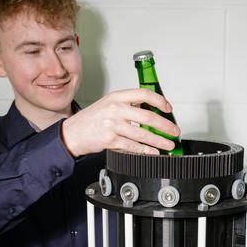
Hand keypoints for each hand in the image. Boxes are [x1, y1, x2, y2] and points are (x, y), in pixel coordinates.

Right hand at [61, 88, 179, 156]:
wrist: (72, 133)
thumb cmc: (91, 120)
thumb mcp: (108, 104)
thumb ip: (128, 105)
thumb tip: (150, 110)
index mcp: (116, 97)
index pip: (143, 94)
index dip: (159, 101)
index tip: (168, 108)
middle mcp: (115, 109)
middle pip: (147, 117)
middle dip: (165, 126)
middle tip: (174, 131)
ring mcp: (112, 125)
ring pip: (143, 134)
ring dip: (159, 141)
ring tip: (168, 145)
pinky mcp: (110, 140)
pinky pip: (133, 146)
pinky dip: (145, 150)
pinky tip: (152, 152)